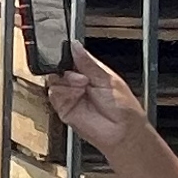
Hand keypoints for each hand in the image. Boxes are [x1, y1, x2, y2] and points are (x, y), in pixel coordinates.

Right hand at [42, 41, 147, 157]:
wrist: (122, 132)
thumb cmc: (124, 108)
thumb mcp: (108, 78)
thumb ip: (88, 62)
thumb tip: (75, 45)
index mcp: (90, 72)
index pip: (72, 57)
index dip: (67, 54)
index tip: (69, 53)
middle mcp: (78, 83)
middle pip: (59, 68)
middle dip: (66, 69)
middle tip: (82, 76)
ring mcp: (70, 95)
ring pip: (54, 80)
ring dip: (66, 81)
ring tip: (81, 87)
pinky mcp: (63, 108)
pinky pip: (53, 94)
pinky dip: (62, 92)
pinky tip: (75, 95)